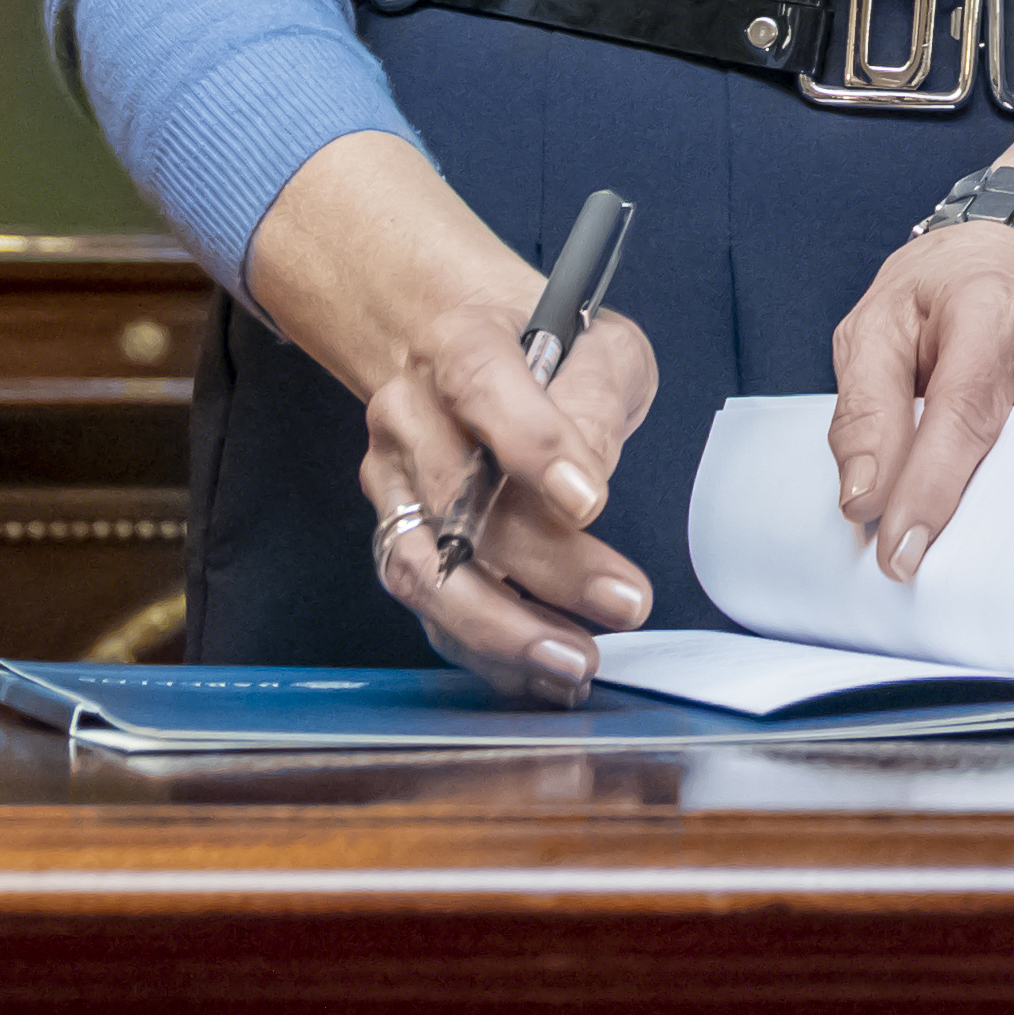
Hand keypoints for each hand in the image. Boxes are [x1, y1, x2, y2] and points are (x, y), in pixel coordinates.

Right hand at [246, 131, 665, 702]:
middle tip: (621, 600)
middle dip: (546, 564)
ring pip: (424, 568)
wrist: (472, 349)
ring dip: (502, 627)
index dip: (533, 447)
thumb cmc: (549, 350)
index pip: (483, 388)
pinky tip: (542, 670)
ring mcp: (392, 482)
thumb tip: (584, 480)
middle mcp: (407, 414)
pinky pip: (428, 606)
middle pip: (460, 499)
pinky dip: (485, 648)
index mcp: (457, 344)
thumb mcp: (599, 345)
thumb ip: (596, 397)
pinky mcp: (394, 536)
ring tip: (575, 658)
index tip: (588, 502)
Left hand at [824, 20, 1013, 579]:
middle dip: (956, 515)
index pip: (964, 415)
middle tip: (905, 561)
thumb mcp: (877, 322)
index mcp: (992, 310)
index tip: (897, 553)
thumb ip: (864, 408)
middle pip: (1009, 454)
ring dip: (986, 507)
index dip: (930, 490)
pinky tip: (987, 499)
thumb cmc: (941, 288)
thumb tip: (862, 498)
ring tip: (945, 528)